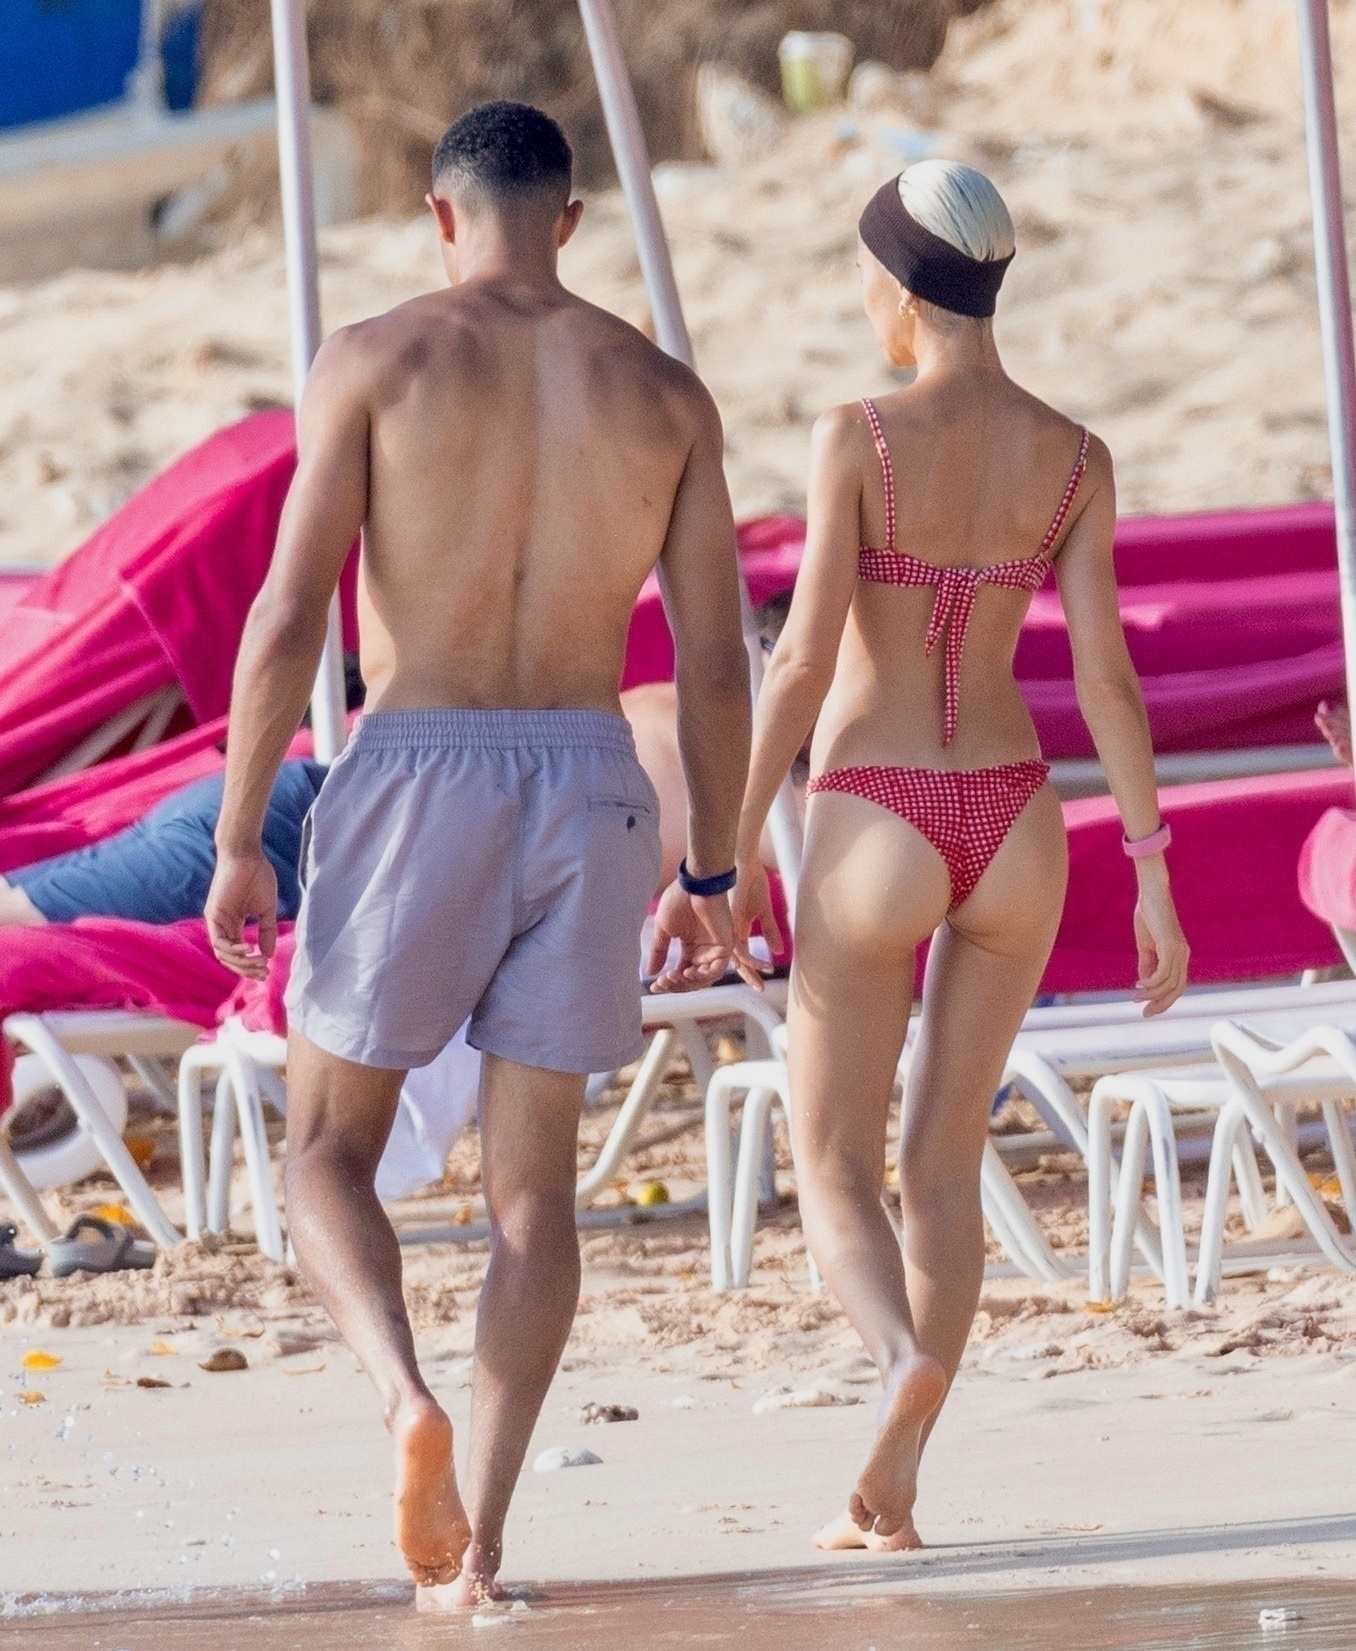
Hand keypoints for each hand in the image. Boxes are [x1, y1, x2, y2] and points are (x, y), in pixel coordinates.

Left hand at [205, 847, 278, 979]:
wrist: (247, 855)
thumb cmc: (257, 876)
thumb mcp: (266, 909)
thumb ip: (266, 931)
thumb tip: (268, 954)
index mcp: (234, 924)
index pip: (238, 953)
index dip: (251, 965)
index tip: (268, 970)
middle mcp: (223, 925)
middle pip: (229, 958)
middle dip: (247, 969)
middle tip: (264, 972)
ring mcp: (216, 921)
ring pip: (223, 954)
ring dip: (241, 963)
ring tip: (259, 962)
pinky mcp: (213, 914)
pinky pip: (219, 941)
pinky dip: (233, 949)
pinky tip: (249, 949)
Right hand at [646, 881, 733, 991]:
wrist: (695, 884)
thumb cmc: (679, 900)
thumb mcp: (664, 930)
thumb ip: (659, 951)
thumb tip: (650, 972)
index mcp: (690, 949)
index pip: (680, 974)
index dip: (668, 984)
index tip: (654, 987)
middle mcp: (703, 952)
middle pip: (692, 981)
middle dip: (676, 984)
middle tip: (663, 981)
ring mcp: (715, 950)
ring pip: (704, 979)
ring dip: (688, 981)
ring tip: (674, 975)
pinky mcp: (726, 946)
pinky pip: (718, 969)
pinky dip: (704, 974)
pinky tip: (689, 971)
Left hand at [730, 858, 783, 989]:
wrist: (742, 862)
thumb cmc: (751, 881)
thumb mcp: (764, 910)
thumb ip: (770, 931)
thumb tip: (780, 951)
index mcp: (737, 929)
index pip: (743, 956)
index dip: (752, 970)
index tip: (762, 983)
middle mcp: (731, 932)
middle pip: (737, 962)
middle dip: (749, 977)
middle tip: (761, 990)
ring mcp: (730, 929)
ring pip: (736, 959)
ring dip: (750, 972)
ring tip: (761, 983)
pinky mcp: (731, 924)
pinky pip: (740, 949)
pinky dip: (752, 959)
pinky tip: (762, 964)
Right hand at [1132, 869, 1188, 1016]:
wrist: (1152, 893)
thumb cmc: (1149, 915)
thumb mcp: (1146, 944)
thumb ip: (1147, 963)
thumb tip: (1143, 982)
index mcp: (1179, 955)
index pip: (1177, 985)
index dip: (1164, 999)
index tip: (1147, 1008)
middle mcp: (1183, 955)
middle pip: (1177, 989)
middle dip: (1161, 1004)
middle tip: (1144, 1014)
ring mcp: (1179, 951)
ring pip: (1169, 983)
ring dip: (1152, 994)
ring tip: (1135, 998)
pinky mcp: (1170, 946)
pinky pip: (1163, 973)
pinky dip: (1151, 982)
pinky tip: (1138, 983)